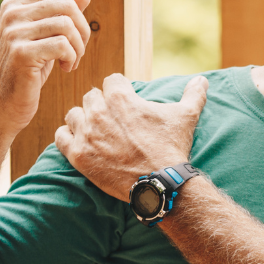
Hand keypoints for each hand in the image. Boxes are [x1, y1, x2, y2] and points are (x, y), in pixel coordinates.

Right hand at [0, 0, 91, 139]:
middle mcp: (11, 14)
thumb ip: (62, 14)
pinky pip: (62, 46)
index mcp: (14, 5)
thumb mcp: (45, 39)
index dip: (76, 15)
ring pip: (66, 25)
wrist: (1, 107)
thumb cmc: (26, 72)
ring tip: (71, 63)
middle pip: (66, 5)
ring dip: (78, 48)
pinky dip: (72, 58)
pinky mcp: (21, 53)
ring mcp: (14, 33)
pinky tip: (66, 70)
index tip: (73, 38)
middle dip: (82, 30)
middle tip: (77, 52)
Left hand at [56, 74, 208, 199]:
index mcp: (121, 98)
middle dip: (101, 105)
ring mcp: (86, 134)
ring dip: (82, 120)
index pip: (111, 81)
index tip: (124, 102)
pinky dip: (68, 137)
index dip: (119, 90)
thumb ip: (193, 94)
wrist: (160, 183)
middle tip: (112, 120)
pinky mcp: (78, 155)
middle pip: (91, 96)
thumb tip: (203, 80)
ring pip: (74, 115)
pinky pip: (61, 137)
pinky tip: (79, 142)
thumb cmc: (171, 148)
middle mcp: (99, 111)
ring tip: (95, 132)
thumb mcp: (186, 117)